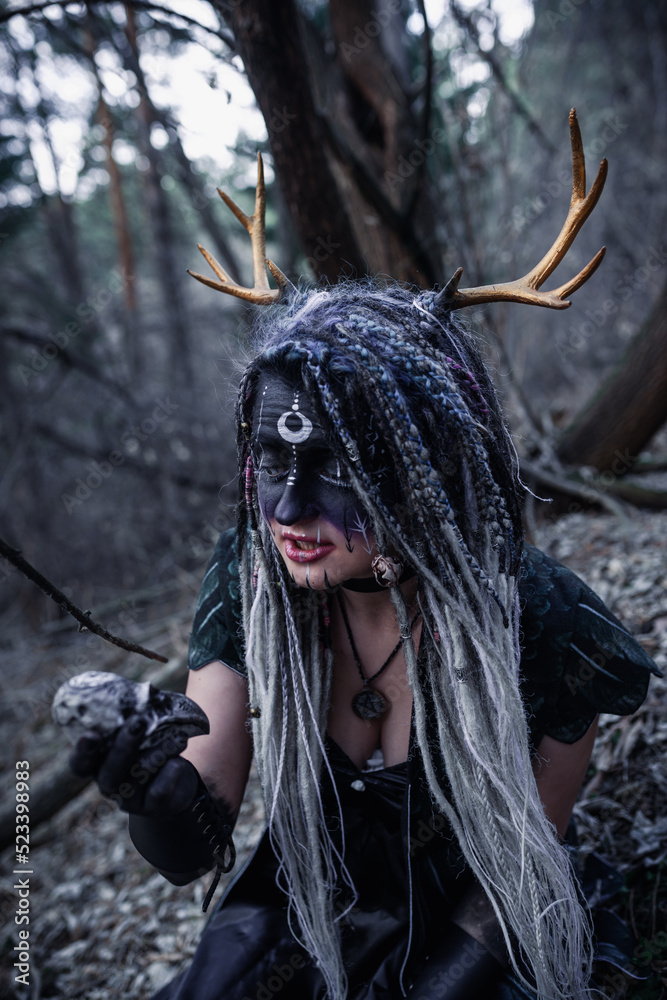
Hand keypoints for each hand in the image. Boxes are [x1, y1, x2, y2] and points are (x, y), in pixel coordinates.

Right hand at [69, 716, 198, 815]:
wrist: (175, 785)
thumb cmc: (152, 750)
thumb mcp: (141, 736)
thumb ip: (135, 719)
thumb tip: (144, 694)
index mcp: (99, 764)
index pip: (80, 764)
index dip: (83, 752)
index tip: (91, 735)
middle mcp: (110, 784)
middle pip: (109, 772)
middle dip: (124, 746)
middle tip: (138, 723)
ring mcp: (130, 800)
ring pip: (138, 778)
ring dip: (159, 753)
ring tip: (177, 739)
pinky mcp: (154, 808)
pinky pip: (159, 792)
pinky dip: (171, 773)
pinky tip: (179, 761)